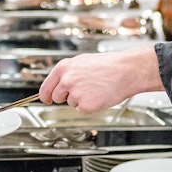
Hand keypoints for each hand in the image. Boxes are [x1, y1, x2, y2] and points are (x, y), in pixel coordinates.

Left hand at [39, 45, 163, 112]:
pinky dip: (90, 106)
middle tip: (82, 90)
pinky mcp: (85, 106)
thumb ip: (68, 73)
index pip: (46, 87)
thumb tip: (58, 83)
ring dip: (81, 99)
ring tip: (95, 88)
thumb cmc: (108, 65)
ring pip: (71, 103)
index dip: (46, 95)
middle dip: (66, 96)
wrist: (125, 71)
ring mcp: (75, 94)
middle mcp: (66, 80)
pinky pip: (82, 110)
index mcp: (64, 68)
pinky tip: (99, 95)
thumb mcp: (82, 62)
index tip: (46, 99)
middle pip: (57, 97)